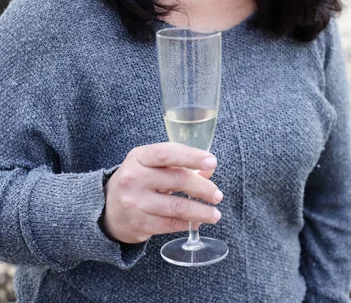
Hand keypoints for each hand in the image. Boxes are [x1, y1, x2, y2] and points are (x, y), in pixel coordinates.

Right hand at [101, 142, 223, 243]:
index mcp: (139, 157)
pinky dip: (188, 223)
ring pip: (177, 206)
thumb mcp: (151, 165)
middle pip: (177, 179)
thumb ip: (178, 164)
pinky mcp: (138, 223)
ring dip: (201, 211)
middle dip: (203, 188)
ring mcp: (135, 202)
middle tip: (217, 195)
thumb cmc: (137, 180)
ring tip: (215, 214)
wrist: (105, 208)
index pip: (168, 153)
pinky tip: (198, 221)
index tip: (212, 161)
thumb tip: (209, 167)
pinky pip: (170, 224)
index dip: (192, 156)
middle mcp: (134, 177)